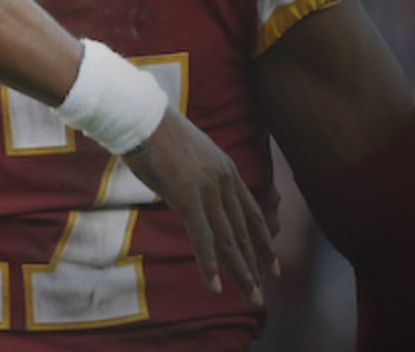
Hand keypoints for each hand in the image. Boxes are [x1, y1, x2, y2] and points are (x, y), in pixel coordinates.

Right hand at [121, 107, 275, 306]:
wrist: (140, 117)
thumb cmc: (157, 134)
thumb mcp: (191, 154)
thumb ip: (201, 175)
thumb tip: (197, 193)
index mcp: (227, 170)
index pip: (253, 215)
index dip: (265, 243)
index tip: (273, 266)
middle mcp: (224, 182)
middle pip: (245, 233)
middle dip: (256, 266)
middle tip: (262, 294)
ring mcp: (208, 190)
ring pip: (229, 240)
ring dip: (241, 272)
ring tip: (250, 297)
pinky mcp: (188, 197)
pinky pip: (203, 238)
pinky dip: (209, 265)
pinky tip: (215, 286)